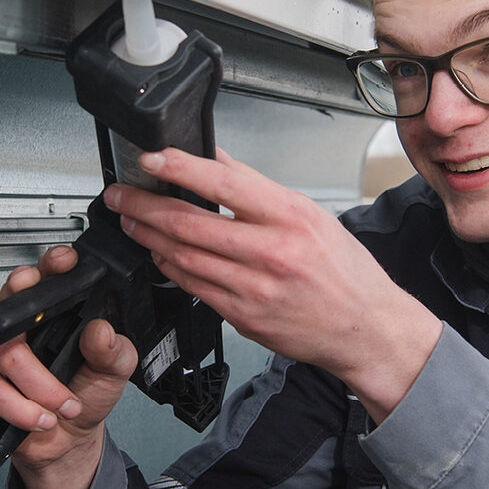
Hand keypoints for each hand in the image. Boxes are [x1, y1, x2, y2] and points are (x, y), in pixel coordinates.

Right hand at [0, 244, 137, 488]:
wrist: (65, 439)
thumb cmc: (83, 395)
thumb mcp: (112, 371)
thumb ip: (113, 350)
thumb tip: (101, 330)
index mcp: (48, 308)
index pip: (44, 275)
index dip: (50, 265)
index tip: (63, 262)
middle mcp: (15, 322)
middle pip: (12, 305)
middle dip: (33, 325)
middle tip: (56, 351)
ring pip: (6, 356)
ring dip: (40, 388)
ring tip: (64, 406)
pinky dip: (20, 408)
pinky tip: (40, 417)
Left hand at [102, 148, 441, 419]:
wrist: (366, 329)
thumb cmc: (344, 271)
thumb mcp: (310, 215)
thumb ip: (258, 188)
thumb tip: (217, 160)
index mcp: (291, 218)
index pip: (225, 183)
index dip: (181, 168)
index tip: (151, 159)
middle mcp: (273, 252)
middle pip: (192, 224)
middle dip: (145, 206)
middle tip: (121, 196)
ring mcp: (256, 289)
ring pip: (185, 257)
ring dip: (150, 237)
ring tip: (132, 221)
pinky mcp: (245, 318)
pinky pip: (195, 287)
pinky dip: (171, 267)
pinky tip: (159, 254)